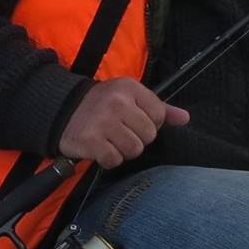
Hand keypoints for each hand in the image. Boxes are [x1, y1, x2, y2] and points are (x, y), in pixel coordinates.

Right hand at [57, 78, 189, 169]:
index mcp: (129, 88)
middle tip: (120, 132)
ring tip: (111, 141)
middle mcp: (117, 102)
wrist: (62, 110)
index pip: (159, 115)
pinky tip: (100, 149)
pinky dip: (109, 159)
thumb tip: (185, 119)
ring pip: (134, 150)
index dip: (149, 123)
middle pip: (148, 135)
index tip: (133, 121)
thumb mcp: (130, 98)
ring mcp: (103, 122)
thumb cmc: (102, 105)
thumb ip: (159, 108)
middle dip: (137, 139)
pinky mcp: (90, 140)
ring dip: (123, 151)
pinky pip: (114, 160)